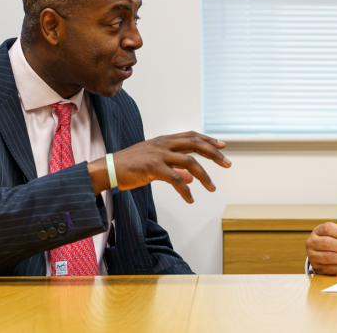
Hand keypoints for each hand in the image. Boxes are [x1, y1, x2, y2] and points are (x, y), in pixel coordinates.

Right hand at [88, 131, 229, 202]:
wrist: (109, 169)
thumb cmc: (131, 166)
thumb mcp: (155, 163)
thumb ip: (174, 167)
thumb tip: (191, 177)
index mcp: (164, 140)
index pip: (192, 136)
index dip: (208, 140)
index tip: (223, 145)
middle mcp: (164, 144)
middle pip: (196, 145)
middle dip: (214, 154)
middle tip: (227, 164)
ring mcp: (159, 155)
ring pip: (190, 162)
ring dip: (204, 176)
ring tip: (212, 188)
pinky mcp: (153, 168)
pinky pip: (176, 179)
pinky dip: (186, 190)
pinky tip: (190, 199)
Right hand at [305, 223, 336, 274]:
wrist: (320, 252)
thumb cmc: (331, 241)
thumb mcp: (335, 234)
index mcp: (318, 230)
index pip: (328, 229)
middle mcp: (312, 242)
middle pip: (328, 243)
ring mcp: (312, 255)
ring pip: (329, 257)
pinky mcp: (316, 267)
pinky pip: (331, 269)